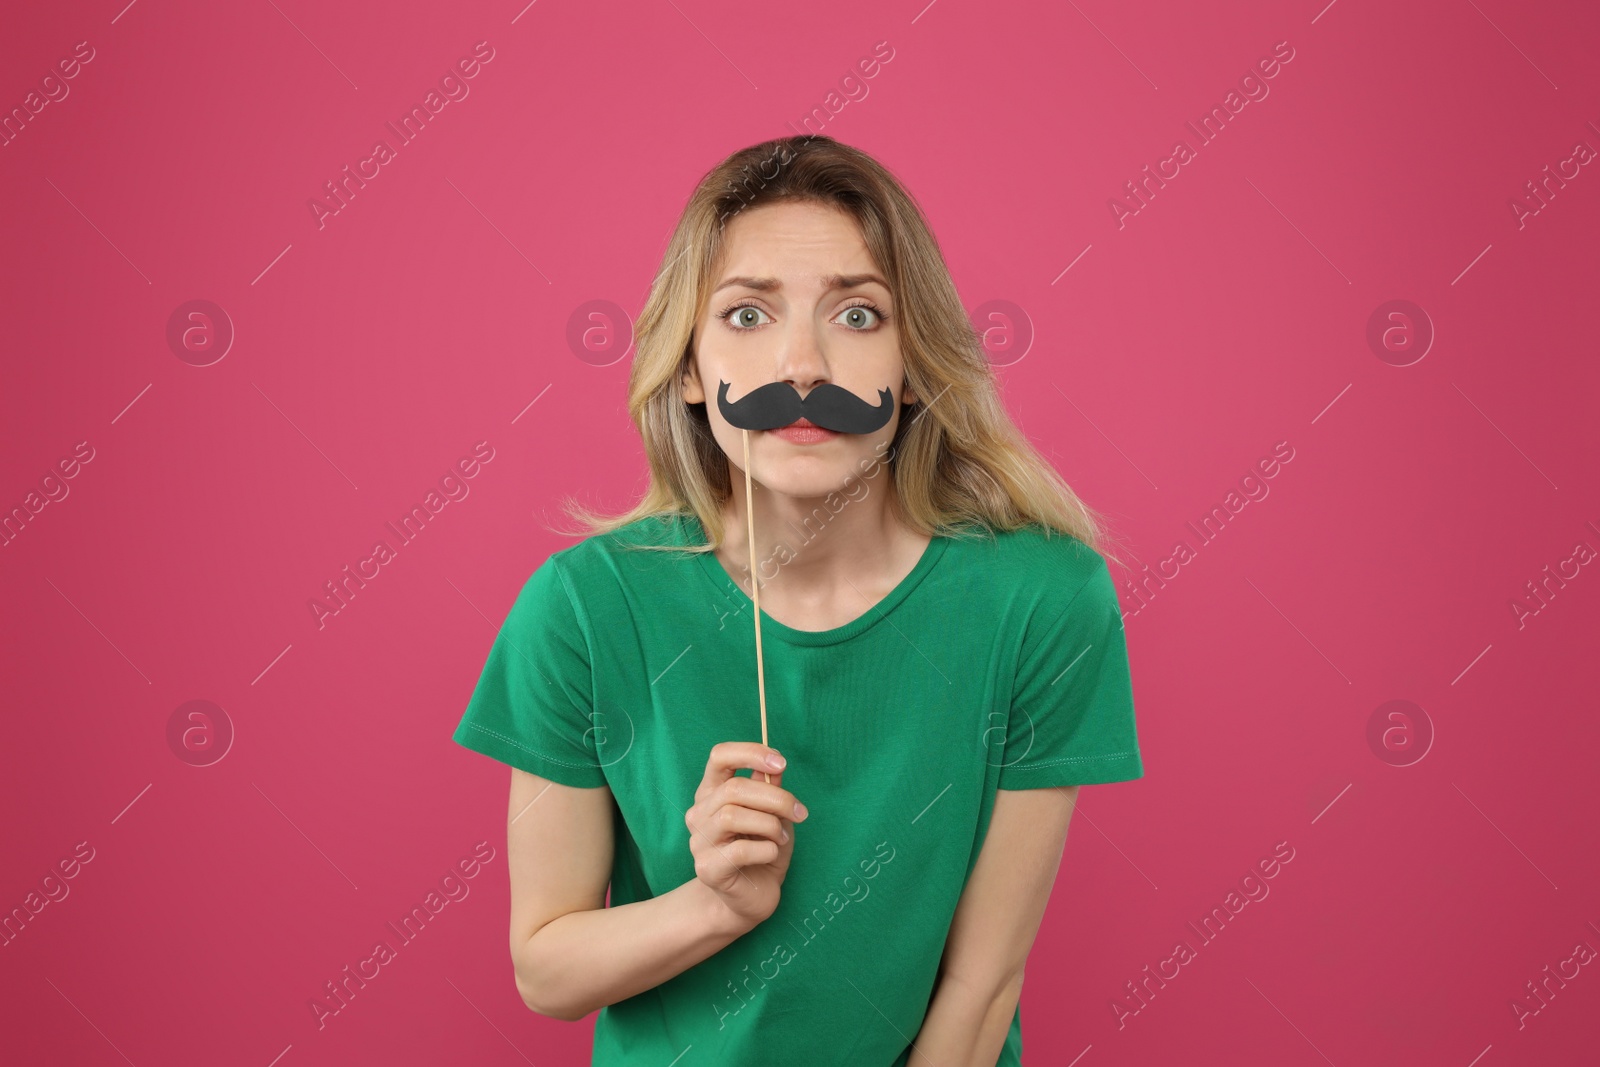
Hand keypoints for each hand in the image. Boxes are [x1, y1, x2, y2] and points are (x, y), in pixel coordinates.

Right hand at [686, 741, 807, 931]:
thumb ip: (771, 790)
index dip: (750, 753)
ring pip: (732, 816)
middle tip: (800, 813)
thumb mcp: (773, 815)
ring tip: (781, 837)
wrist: (752, 898)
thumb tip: (776, 767)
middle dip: (776, 798)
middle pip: (734, 789)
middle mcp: (699, 813)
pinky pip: (740, 850)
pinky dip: (765, 849)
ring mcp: (699, 841)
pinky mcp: (707, 868)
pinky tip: (771, 854)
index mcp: (713, 792)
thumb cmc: (762, 851)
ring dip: (769, 824)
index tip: (780, 763)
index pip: (719, 756)